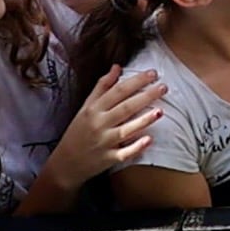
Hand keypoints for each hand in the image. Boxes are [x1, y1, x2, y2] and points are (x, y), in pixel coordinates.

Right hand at [43, 66, 165, 194]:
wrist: (65, 163)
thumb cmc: (78, 131)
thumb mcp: (86, 107)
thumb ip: (102, 87)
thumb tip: (117, 67)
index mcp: (93, 109)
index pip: (117, 91)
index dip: (136, 81)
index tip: (153, 73)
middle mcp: (98, 124)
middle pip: (125, 108)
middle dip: (145, 96)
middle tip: (164, 87)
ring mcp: (103, 142)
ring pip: (125, 130)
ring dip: (143, 121)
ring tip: (160, 111)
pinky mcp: (108, 159)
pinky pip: (124, 153)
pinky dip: (136, 147)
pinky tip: (149, 140)